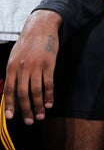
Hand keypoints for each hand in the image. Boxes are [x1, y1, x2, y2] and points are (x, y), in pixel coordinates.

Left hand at [3, 10, 60, 124]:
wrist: (40, 28)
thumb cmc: (28, 43)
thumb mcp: (15, 56)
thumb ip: (14, 72)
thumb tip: (12, 91)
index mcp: (11, 67)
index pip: (9, 90)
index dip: (10, 105)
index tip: (12, 117)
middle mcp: (22, 68)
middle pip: (23, 94)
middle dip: (26, 110)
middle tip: (30, 121)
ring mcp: (36, 66)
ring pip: (36, 91)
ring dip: (38, 105)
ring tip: (41, 115)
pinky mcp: (49, 64)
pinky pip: (48, 83)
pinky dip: (49, 95)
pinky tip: (49, 103)